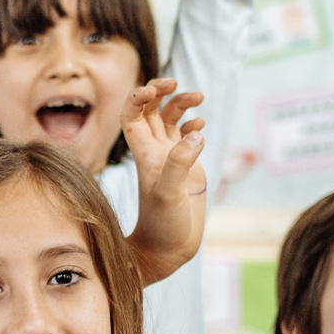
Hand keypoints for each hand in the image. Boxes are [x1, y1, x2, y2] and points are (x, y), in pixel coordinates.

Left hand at [120, 78, 207, 282]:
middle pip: (151, 110)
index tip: (153, 90)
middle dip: (160, 91)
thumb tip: (196, 133)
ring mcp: (171, 158)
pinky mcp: (188, 168)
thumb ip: (180, 163)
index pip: (132, 115)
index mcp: (144, 153)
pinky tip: (201, 126)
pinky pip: (188, 137)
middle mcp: (155, 152)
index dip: (137, 97)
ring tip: (198, 98)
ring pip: (171, 120)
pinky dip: (194, 125)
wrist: (168, 250)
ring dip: (182, 104)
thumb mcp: (168, 193)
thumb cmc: (162, 225)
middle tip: (175, 83)